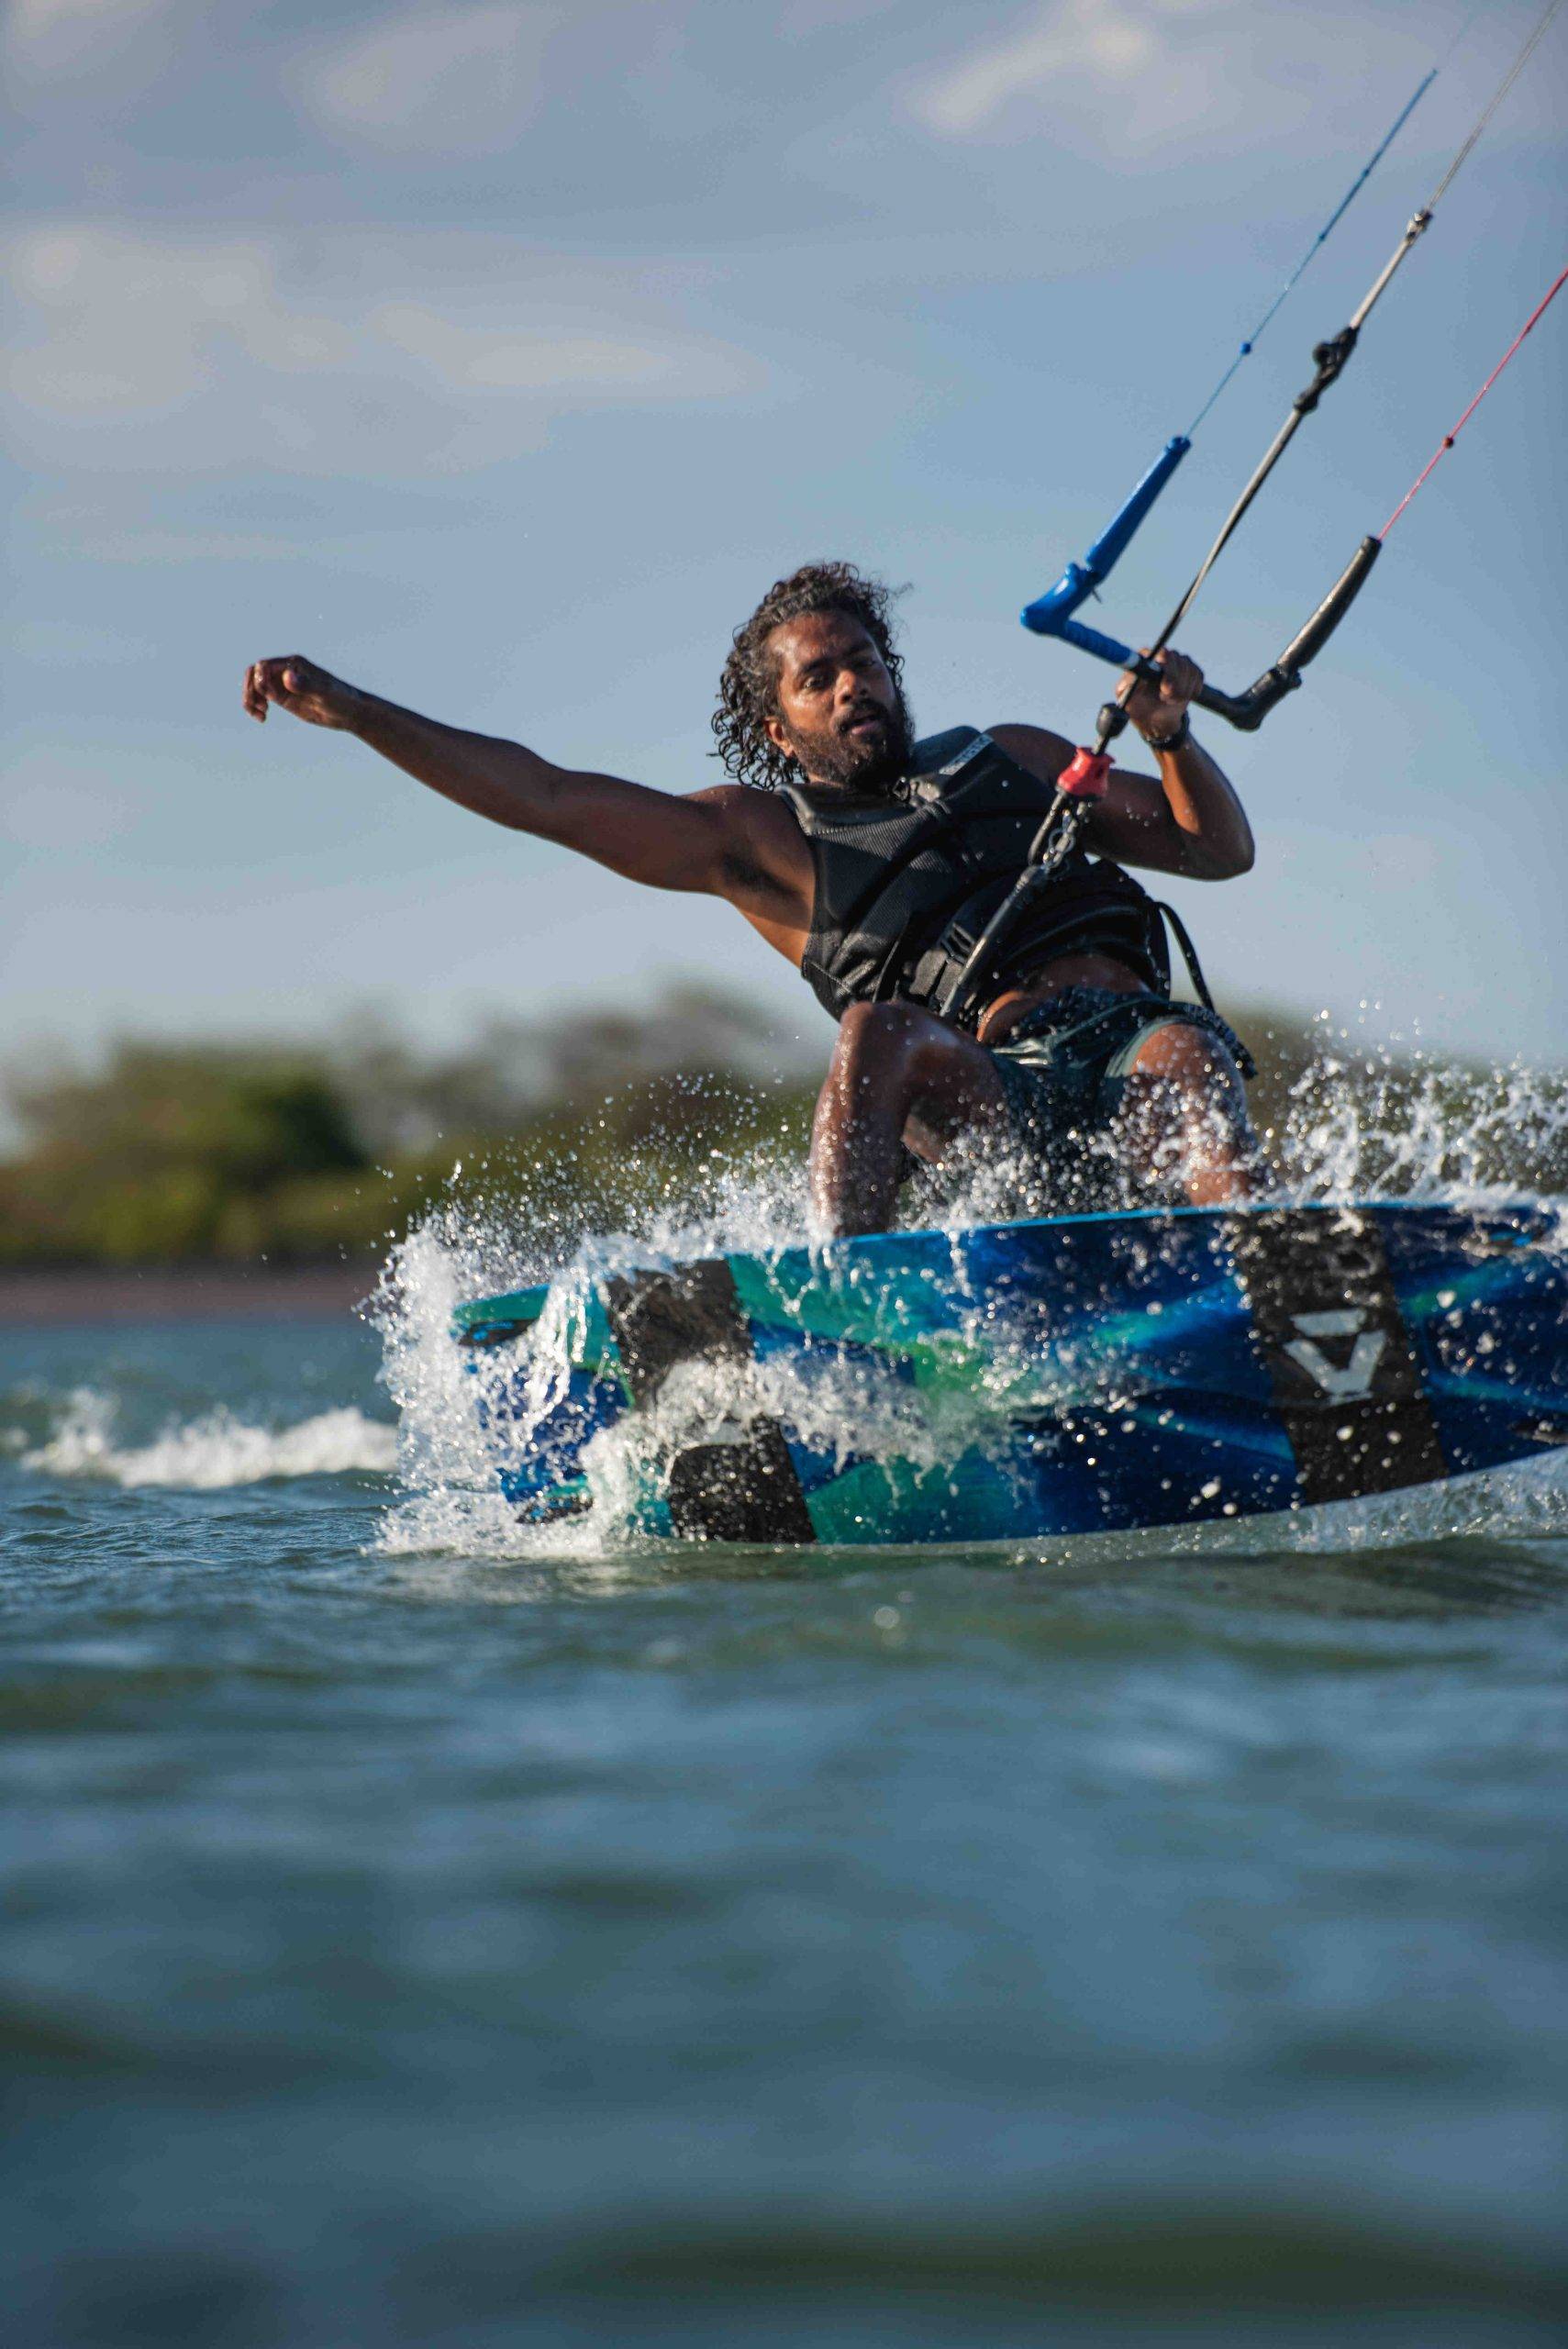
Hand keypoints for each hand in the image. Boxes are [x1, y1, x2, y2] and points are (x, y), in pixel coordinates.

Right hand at [243, 655, 361, 729]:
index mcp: (293, 664)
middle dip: (250, 690)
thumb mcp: (323, 693)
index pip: (263, 666)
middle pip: (254, 674)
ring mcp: (283, 684)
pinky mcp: (284, 698)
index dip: (258, 680)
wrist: (350, 713)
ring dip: (250, 699)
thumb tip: (287, 677)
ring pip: (255, 685)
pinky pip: (261, 696)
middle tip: (256, 708)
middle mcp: (285, 671)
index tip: (268, 698)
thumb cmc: (341, 699)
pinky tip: (263, 718)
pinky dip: (256, 705)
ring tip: (260, 715)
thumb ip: (305, 684)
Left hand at [1119, 646, 1201, 743]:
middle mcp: (1163, 656)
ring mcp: (1179, 662)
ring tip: (1170, 700)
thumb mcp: (1127, 700)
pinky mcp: (1192, 670)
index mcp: (1146, 659)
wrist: (1156, 720)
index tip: (1166, 676)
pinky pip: (1198, 675)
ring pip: (1189, 669)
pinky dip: (1192, 690)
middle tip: (1166, 696)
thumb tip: (1126, 681)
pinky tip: (1181, 698)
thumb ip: (1125, 688)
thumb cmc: (1138, 708)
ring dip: (1182, 690)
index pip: (1160, 653)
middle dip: (1175, 680)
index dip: (1166, 663)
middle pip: (1177, 659)